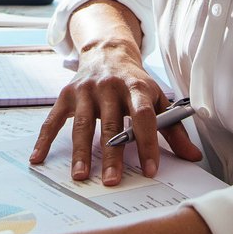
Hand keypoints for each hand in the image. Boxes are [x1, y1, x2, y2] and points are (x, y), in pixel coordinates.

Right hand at [30, 38, 201, 184]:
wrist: (108, 51)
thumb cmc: (136, 82)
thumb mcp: (158, 98)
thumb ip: (174, 129)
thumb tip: (194, 157)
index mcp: (136, 87)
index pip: (144, 117)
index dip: (148, 143)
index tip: (150, 170)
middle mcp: (110, 87)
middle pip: (111, 124)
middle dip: (111, 155)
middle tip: (111, 181)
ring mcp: (86, 90)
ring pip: (82, 125)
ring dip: (80, 152)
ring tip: (80, 176)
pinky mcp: (67, 95)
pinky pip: (53, 119)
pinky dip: (44, 139)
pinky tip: (38, 158)